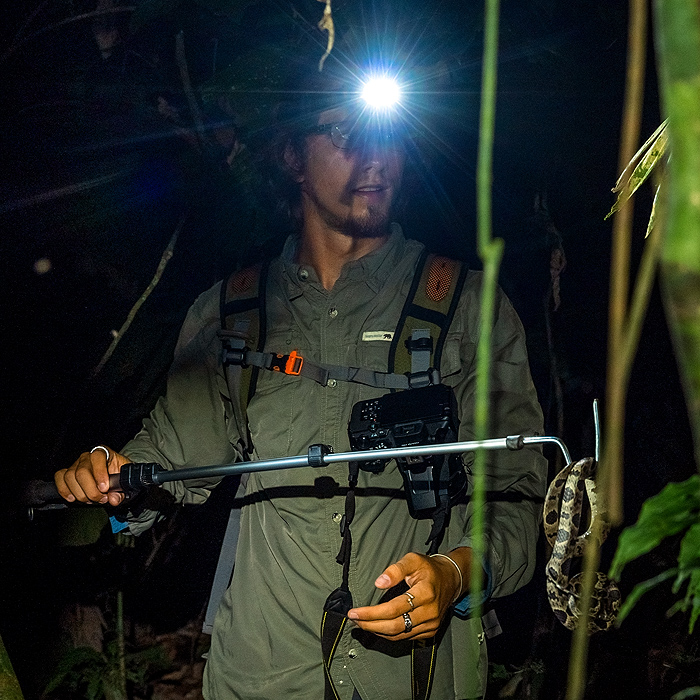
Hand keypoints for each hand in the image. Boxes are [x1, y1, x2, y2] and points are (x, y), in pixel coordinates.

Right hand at [54, 446, 130, 506]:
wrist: (112, 476)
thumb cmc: (118, 475)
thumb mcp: (124, 481)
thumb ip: (121, 491)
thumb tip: (113, 499)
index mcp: (103, 453)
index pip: (97, 458)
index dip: (100, 474)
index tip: (104, 488)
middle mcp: (87, 457)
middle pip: (82, 472)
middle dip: (91, 490)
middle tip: (101, 499)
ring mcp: (75, 465)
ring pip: (70, 477)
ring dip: (80, 493)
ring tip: (91, 500)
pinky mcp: (67, 473)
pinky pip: (59, 478)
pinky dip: (64, 490)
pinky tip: (73, 498)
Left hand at [347, 548, 471, 640]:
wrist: (450, 580)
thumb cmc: (429, 569)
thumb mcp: (413, 560)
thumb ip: (395, 569)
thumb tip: (379, 582)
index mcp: (426, 592)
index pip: (394, 608)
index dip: (372, 612)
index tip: (355, 611)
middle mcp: (430, 612)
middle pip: (395, 625)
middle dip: (371, 624)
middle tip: (354, 619)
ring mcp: (431, 624)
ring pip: (399, 634)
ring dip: (377, 630)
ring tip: (362, 622)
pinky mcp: (430, 631)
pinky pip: (405, 636)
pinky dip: (388, 634)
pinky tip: (377, 627)